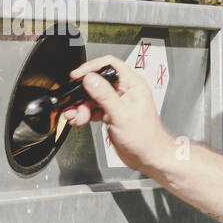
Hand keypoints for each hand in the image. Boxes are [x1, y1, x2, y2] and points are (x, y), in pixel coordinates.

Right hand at [63, 54, 172, 172]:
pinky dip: (85, 113)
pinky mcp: (111, 113)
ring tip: (76, 116)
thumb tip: (90, 79)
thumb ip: (104, 95)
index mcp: (133, 84)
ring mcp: (117, 102)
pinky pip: (93, 108)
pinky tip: (80, 119)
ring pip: (93, 97)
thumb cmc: (145, 137)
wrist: (148, 157)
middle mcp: (125, 91)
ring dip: (81, 106)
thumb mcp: (121, 114)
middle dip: (83, 93)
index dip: (92, 67)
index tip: (77, 75)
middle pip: (97, 82)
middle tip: (74, 103)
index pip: (110, 65)